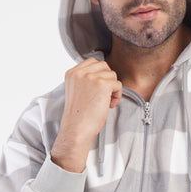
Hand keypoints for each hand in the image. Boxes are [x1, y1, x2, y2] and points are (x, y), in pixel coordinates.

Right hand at [51, 56, 123, 171]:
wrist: (76, 130)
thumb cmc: (78, 116)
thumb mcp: (77, 91)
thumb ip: (85, 80)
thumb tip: (104, 75)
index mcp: (71, 73)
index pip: (92, 62)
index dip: (99, 74)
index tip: (98, 89)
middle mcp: (80, 72)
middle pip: (103, 66)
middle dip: (107, 80)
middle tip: (103, 96)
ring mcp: (91, 77)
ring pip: (112, 74)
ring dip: (113, 88)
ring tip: (105, 102)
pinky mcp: (102, 85)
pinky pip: (118, 84)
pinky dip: (117, 95)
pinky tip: (109, 105)